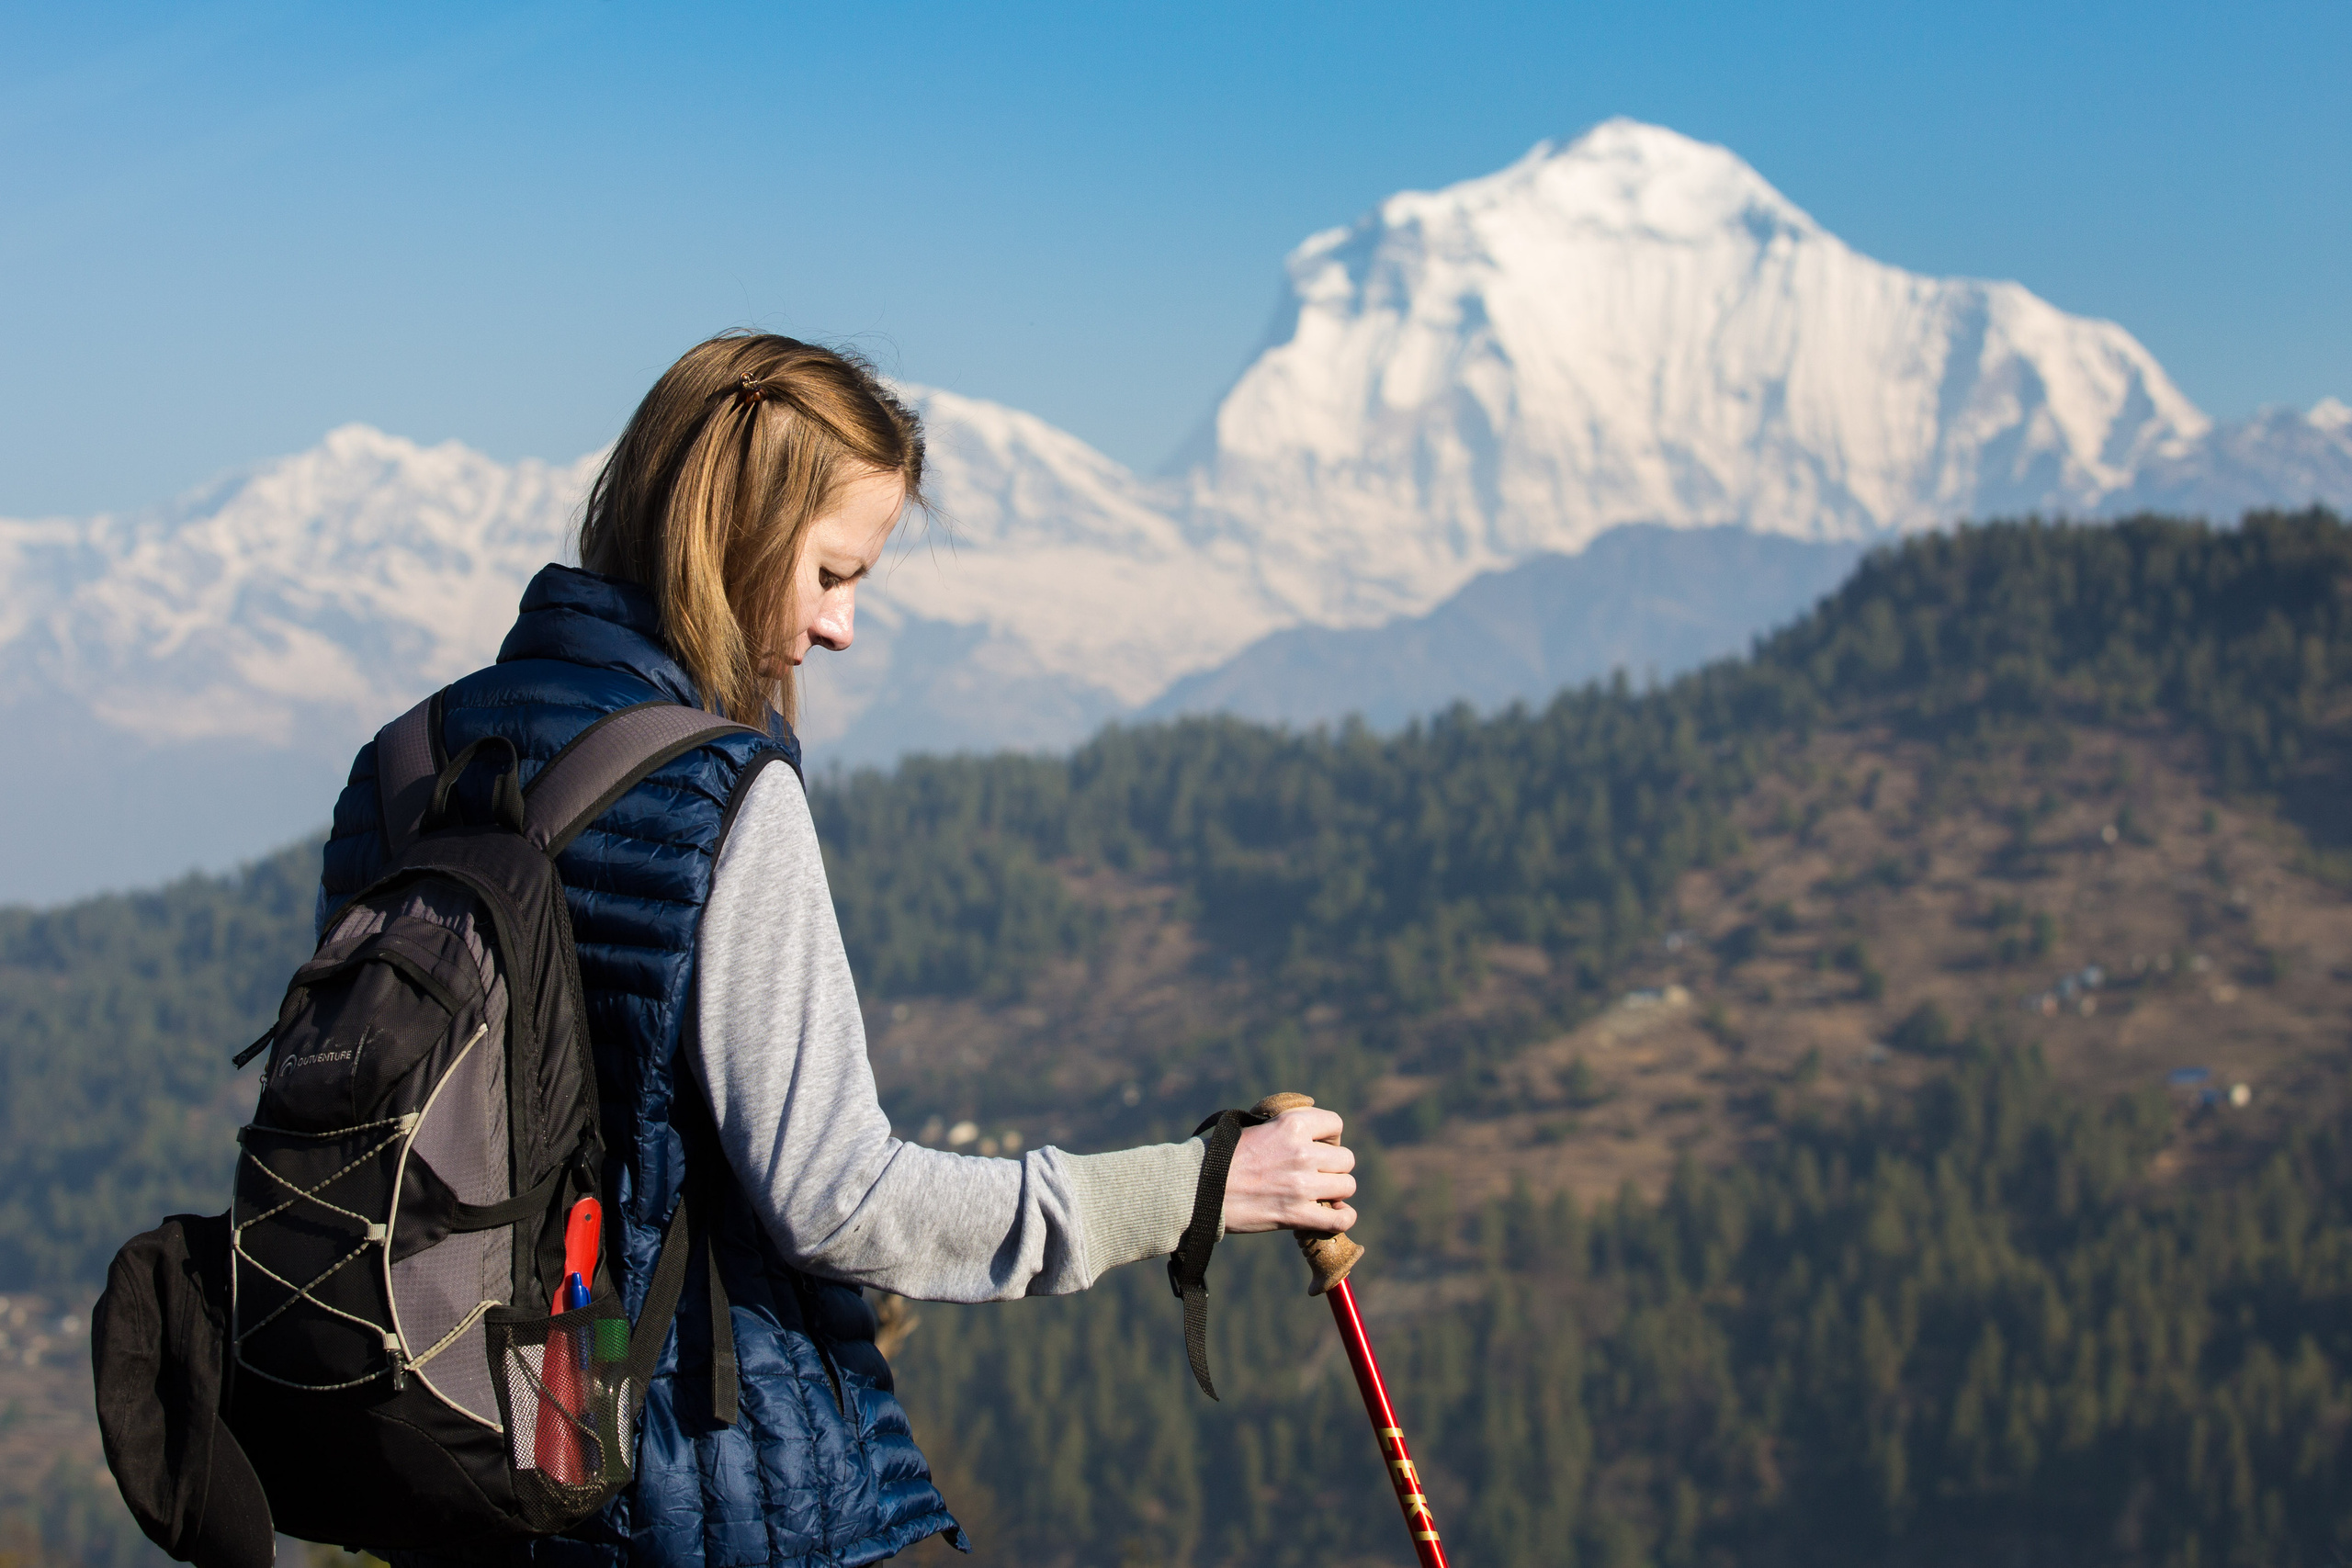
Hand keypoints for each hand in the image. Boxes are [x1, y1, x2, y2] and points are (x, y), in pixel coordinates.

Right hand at [1221, 1107, 1356, 1233]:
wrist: (1197, 1188)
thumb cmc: (1221, 1156)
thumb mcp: (1256, 1126)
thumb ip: (1286, 1126)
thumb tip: (1314, 1128)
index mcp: (1292, 1124)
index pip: (1335, 1124)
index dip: (1330, 1136)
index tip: (1319, 1146)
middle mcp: (1301, 1152)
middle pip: (1346, 1159)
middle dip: (1333, 1166)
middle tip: (1316, 1174)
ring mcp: (1301, 1185)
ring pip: (1347, 1186)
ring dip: (1336, 1191)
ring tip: (1319, 1194)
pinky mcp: (1296, 1215)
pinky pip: (1341, 1219)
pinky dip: (1342, 1219)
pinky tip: (1335, 1215)